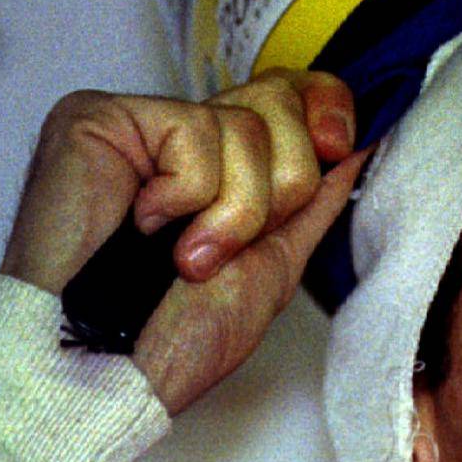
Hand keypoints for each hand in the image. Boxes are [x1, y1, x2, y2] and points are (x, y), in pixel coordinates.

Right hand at [2, 71, 368, 413]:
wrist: (110, 372)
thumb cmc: (174, 338)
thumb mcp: (273, 264)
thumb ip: (315, 201)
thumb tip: (361, 145)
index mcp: (226, 161)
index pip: (292, 89)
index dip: (327, 107)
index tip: (337, 148)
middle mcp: (184, 133)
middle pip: (280, 96)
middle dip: (281, 184)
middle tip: (233, 242)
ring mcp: (142, 123)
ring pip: (244, 124)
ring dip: (233, 211)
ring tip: (186, 256)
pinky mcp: (100, 118)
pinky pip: (194, 129)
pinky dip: (187, 196)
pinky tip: (146, 226)